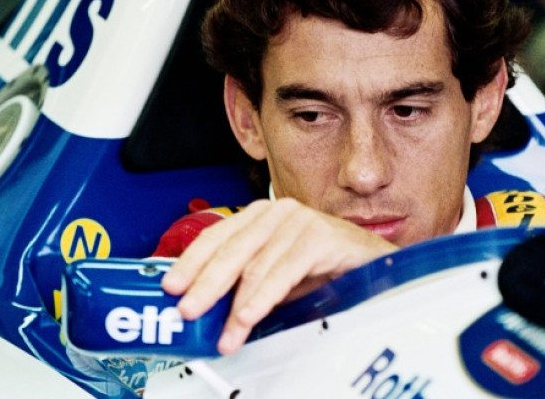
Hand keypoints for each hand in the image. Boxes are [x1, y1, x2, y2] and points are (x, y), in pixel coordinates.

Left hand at [160, 197, 397, 354]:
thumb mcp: (277, 276)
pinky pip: (283, 272)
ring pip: (255, 265)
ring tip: (225, 332)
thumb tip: (207, 308)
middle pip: (231, 249)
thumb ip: (246, 283)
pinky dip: (262, 299)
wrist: (373, 264)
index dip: (191, 261)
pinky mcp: (319, 235)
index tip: (172, 286)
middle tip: (188, 311)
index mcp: (260, 216)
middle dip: (205, 285)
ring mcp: (299, 220)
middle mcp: (277, 212)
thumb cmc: (325, 268)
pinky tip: (249, 317)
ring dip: (236, 305)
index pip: (216, 235)